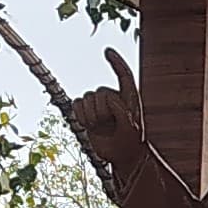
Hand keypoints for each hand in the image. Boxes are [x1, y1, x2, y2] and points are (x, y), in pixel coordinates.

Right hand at [72, 48, 145, 177]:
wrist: (122, 155)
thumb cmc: (131, 141)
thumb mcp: (132, 128)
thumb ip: (122, 112)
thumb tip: (107, 99)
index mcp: (129, 97)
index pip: (123, 75)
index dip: (116, 62)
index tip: (107, 51)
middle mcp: (113, 97)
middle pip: (100, 93)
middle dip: (102, 111)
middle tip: (110, 125)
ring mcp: (98, 104)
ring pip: (87, 98)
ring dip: (91, 116)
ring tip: (100, 127)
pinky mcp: (86, 112)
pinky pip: (76, 104)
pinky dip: (80, 116)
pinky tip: (88, 126)